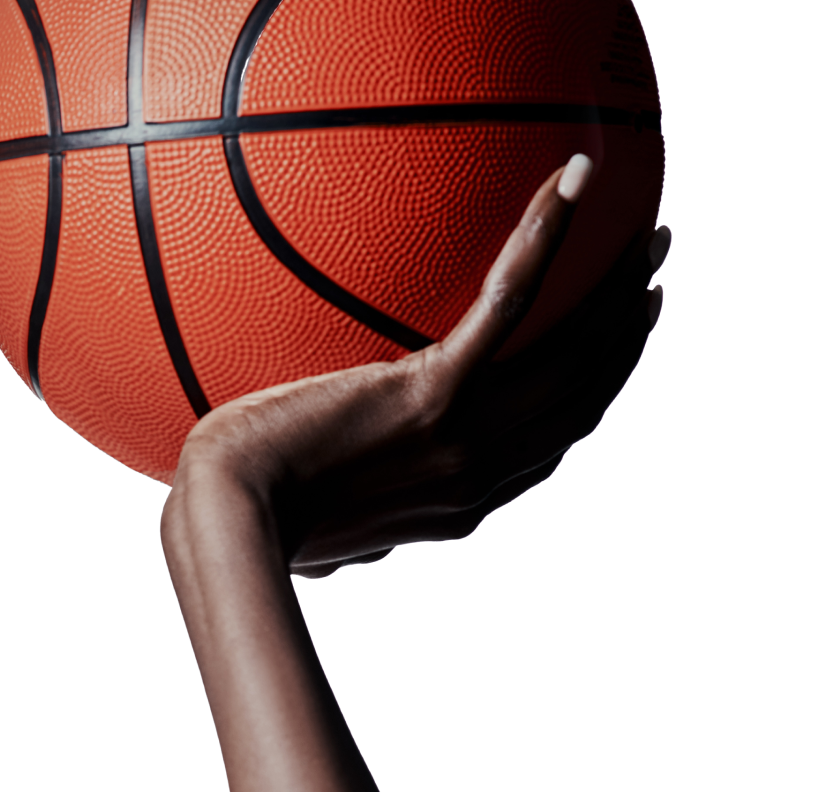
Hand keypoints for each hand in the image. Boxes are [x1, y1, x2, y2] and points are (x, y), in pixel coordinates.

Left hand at [168, 157, 669, 577]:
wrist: (229, 524)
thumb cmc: (241, 518)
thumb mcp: (309, 522)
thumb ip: (339, 500)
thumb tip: (322, 487)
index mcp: (461, 502)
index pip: (551, 444)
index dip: (594, 391)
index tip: (614, 344)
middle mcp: (481, 473)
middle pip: (584, 393)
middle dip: (628, 332)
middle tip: (649, 273)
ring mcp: (464, 433)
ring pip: (573, 349)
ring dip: (618, 285)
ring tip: (647, 232)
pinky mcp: (433, 392)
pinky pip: (511, 301)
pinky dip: (548, 236)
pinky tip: (572, 179)